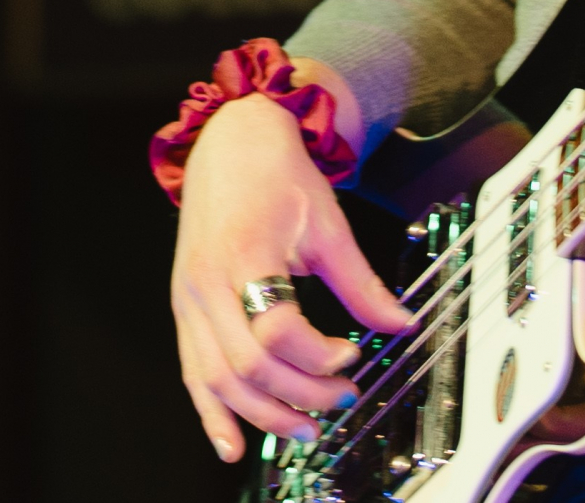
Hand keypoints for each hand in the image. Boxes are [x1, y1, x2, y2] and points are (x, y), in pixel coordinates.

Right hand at [171, 85, 415, 462]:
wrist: (231, 141)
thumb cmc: (276, 174)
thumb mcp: (328, 223)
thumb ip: (360, 282)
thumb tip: (400, 323)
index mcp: (244, 256)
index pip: (278, 330)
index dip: (319, 354)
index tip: (353, 355)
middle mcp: (208, 284)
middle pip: (248, 365)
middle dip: (299, 394)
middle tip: (341, 400)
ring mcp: (189, 300)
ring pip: (217, 379)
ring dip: (262, 414)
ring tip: (304, 431)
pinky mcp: (184, 308)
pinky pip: (192, 372)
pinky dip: (211, 412)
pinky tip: (230, 444)